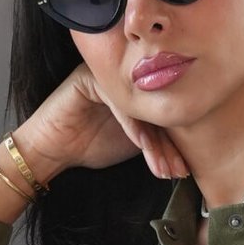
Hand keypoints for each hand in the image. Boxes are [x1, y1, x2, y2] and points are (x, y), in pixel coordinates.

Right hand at [19, 61, 190, 184]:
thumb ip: (158, 139)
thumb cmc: (92, 144)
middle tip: (177, 170)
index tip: (184, 170)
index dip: (177, 144)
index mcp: (141, 87)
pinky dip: (132, 127)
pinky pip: (119, 102)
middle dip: (168, 145)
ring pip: (140, 106)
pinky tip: (141, 146)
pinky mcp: (92, 76)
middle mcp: (129, 76)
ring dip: (153, 142)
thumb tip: (191, 156)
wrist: (52, 148)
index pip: (165, 112)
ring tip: (161, 168)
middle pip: (156, 108)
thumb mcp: (134, 143)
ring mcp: (111, 73)